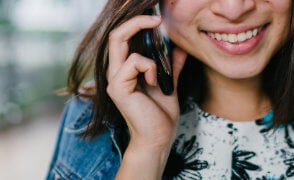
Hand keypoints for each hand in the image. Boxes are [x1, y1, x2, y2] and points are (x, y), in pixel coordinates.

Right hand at [106, 15, 186, 149]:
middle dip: (136, 21)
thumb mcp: (169, 84)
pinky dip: (150, 68)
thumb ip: (171, 66)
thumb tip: (179, 47)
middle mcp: (114, 73)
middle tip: (157, 19)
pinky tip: (153, 84)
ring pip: (123, 43)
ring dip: (150, 56)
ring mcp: (114, 79)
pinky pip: (135, 61)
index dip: (136, 23)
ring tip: (157, 78)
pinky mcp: (117, 87)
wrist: (158, 138)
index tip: (158, 20)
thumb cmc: (161, 115)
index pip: (122, 38)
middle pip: (115, 34)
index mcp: (124, 70)